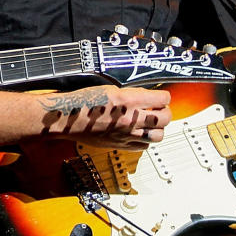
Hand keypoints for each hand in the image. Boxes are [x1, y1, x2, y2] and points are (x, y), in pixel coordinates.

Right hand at [37, 85, 170, 149]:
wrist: (69, 119)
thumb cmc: (84, 102)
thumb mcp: (112, 89)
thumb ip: (133, 94)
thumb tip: (148, 96)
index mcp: (129, 101)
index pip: (163, 99)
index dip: (164, 96)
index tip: (161, 96)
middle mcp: (131, 119)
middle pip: (165, 119)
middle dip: (165, 112)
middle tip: (159, 109)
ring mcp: (127, 135)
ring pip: (158, 136)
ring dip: (158, 128)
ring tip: (150, 122)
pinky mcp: (121, 145)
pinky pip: (144, 147)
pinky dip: (145, 140)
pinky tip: (138, 133)